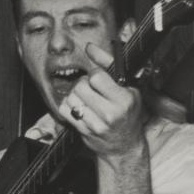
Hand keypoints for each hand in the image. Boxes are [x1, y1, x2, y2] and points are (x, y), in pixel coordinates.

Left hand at [59, 42, 144, 158]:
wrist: (124, 146)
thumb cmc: (128, 114)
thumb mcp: (128, 88)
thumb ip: (107, 65)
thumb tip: (89, 47)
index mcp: (124, 99)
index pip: (97, 77)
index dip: (94, 74)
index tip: (98, 77)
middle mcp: (110, 113)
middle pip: (81, 86)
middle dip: (83, 83)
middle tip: (90, 88)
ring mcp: (95, 124)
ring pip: (71, 98)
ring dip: (75, 94)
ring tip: (85, 98)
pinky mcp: (83, 131)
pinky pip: (65, 110)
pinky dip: (68, 105)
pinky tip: (78, 107)